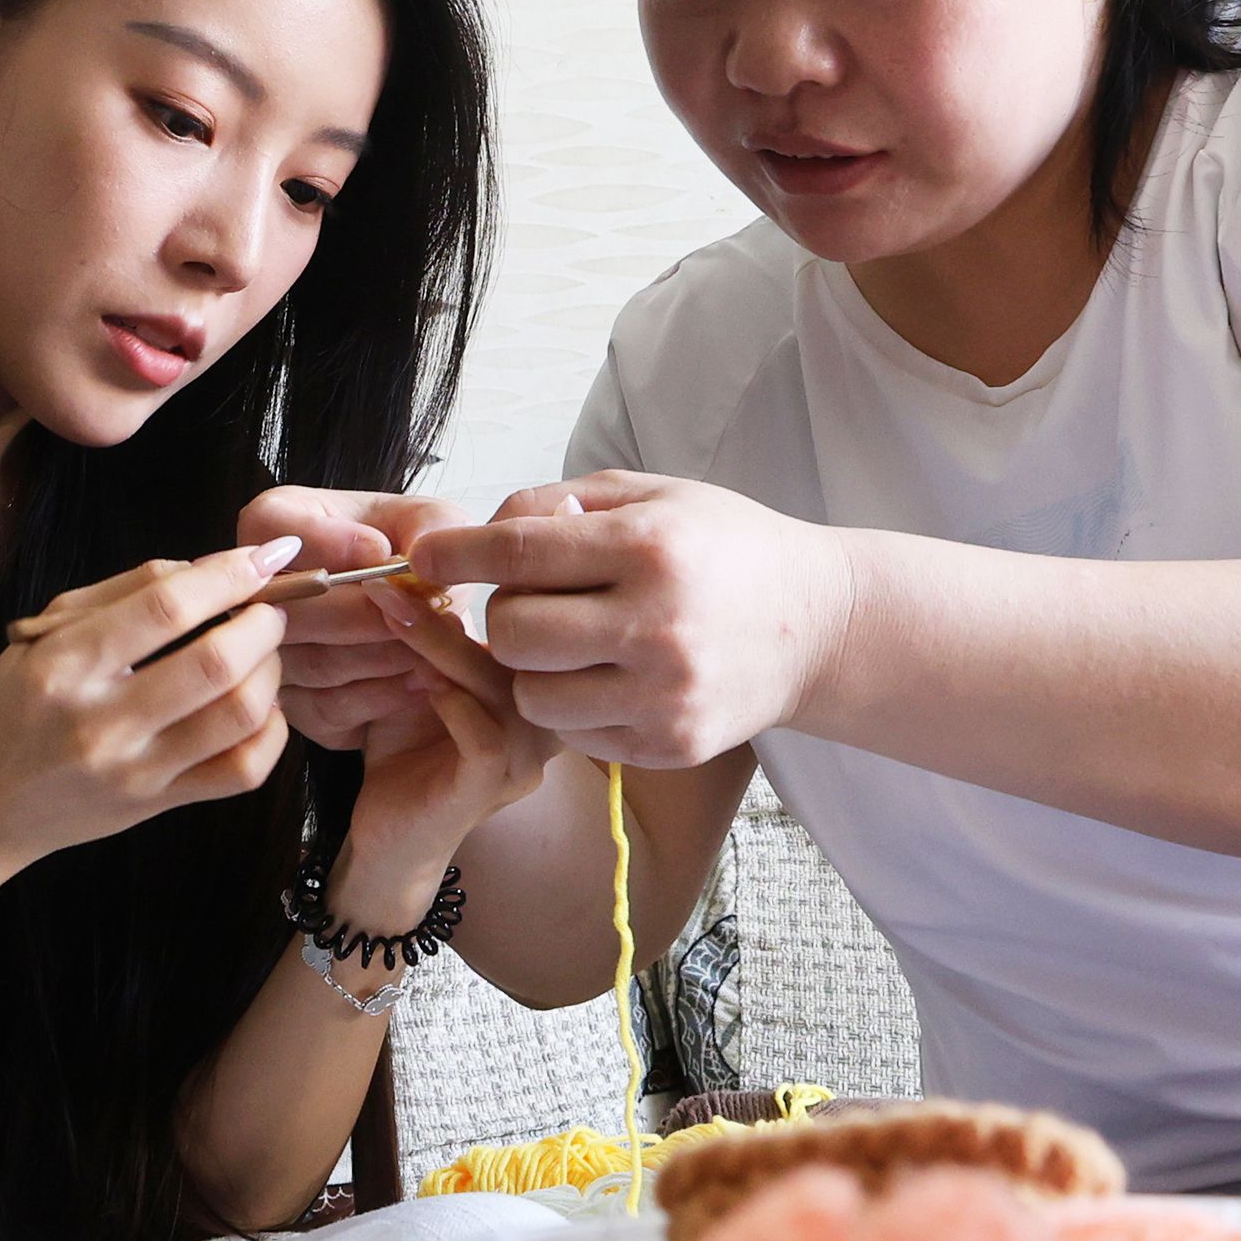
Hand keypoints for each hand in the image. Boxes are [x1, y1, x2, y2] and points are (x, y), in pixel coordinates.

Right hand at [0, 544, 298, 868]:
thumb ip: (122, 593)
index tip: (264, 556)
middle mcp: (102, 720)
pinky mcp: (159, 806)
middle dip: (263, 621)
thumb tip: (204, 568)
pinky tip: (259, 707)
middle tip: (268, 607)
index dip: (228, 574)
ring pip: (239, 715)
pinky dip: (270, 731)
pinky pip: (242, 771)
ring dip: (271, 670)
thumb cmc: (11, 707)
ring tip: (263, 652)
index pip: (166, 608)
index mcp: (65, 664)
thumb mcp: (44, 634)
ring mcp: (136, 770)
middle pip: (216, 661)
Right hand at [236, 485, 465, 749]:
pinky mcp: (294, 707)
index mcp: (278, 525)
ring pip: (315, 662)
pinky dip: (384, 695)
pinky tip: (422, 677)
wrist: (432, 621)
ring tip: (433, 642)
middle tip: (418, 611)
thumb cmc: (422, 559)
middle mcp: (258, 592)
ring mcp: (267, 654)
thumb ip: (428, 527)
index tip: (382, 550)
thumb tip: (391, 558)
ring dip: (384, 655)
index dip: (323, 541)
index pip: (269, 525)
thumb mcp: (436, 526)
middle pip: (287, 607)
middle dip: (363, 613)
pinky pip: (330, 708)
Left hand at [323, 586, 570, 923]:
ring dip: (442, 646)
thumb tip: (420, 567)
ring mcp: (524, 758)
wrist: (387, 836)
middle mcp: (546, 721)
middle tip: (395, 579)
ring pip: (503, 688)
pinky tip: (420, 684)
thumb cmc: (404, 750)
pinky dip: (453, 703)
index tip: (424, 557)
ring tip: (392, 615)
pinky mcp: (490, 788)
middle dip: (454, 607)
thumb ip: (432, 631)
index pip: (534, 624)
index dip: (487, 586)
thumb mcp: (418, 674)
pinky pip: (488, 737)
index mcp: (539, 687)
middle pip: (522, 650)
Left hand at [410, 471, 853, 769]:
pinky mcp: (669, 745)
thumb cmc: (723, 548)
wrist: (817, 625)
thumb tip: (477, 534)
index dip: (456, 554)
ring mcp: (664, 695)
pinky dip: (574, 705)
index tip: (424, 554)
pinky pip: (574, 734)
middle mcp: (656, 625)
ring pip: (533, 695)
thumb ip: (558, 503)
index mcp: (649, 548)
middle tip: (533, 601)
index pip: (518, 553)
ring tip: (570, 643)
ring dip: (534, 669)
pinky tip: (606, 677)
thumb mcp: (651, 495)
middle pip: (514, 632)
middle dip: (505, 613)